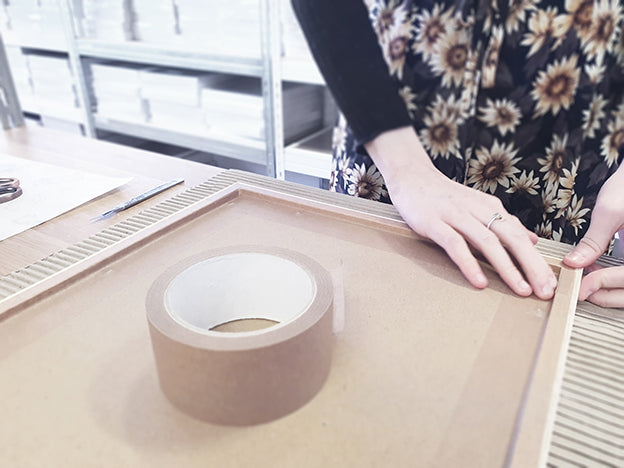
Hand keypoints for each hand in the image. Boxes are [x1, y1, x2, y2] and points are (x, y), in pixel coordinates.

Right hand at [365, 127, 557, 299]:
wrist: (412, 175)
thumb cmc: (443, 196)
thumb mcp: (477, 207)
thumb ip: (503, 223)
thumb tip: (531, 240)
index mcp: (490, 207)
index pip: (520, 236)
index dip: (537, 261)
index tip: (550, 284)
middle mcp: (477, 210)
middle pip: (511, 239)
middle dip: (531, 266)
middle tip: (545, 290)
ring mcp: (455, 215)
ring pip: (487, 242)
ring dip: (507, 267)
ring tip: (520, 289)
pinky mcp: (433, 222)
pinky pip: (455, 244)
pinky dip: (469, 263)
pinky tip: (480, 282)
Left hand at [564, 164, 623, 307]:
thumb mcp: (610, 211)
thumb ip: (593, 241)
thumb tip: (572, 263)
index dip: (604, 284)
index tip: (580, 285)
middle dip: (607, 294)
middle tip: (581, 289)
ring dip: (612, 291)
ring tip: (588, 278)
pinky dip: (617, 283)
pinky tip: (598, 272)